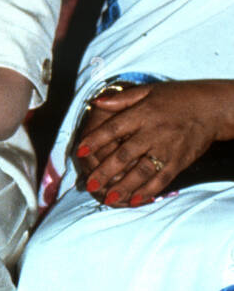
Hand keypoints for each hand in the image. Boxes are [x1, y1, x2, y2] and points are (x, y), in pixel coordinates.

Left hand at [74, 81, 219, 205]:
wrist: (211, 107)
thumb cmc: (176, 97)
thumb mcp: (148, 90)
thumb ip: (121, 99)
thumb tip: (96, 102)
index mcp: (142, 113)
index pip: (114, 128)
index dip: (96, 140)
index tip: (80, 151)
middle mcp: (153, 132)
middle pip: (125, 154)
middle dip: (105, 171)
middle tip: (90, 183)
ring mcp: (167, 148)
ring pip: (142, 171)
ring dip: (124, 186)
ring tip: (108, 198)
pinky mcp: (179, 161)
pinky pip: (162, 179)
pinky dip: (148, 191)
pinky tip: (134, 201)